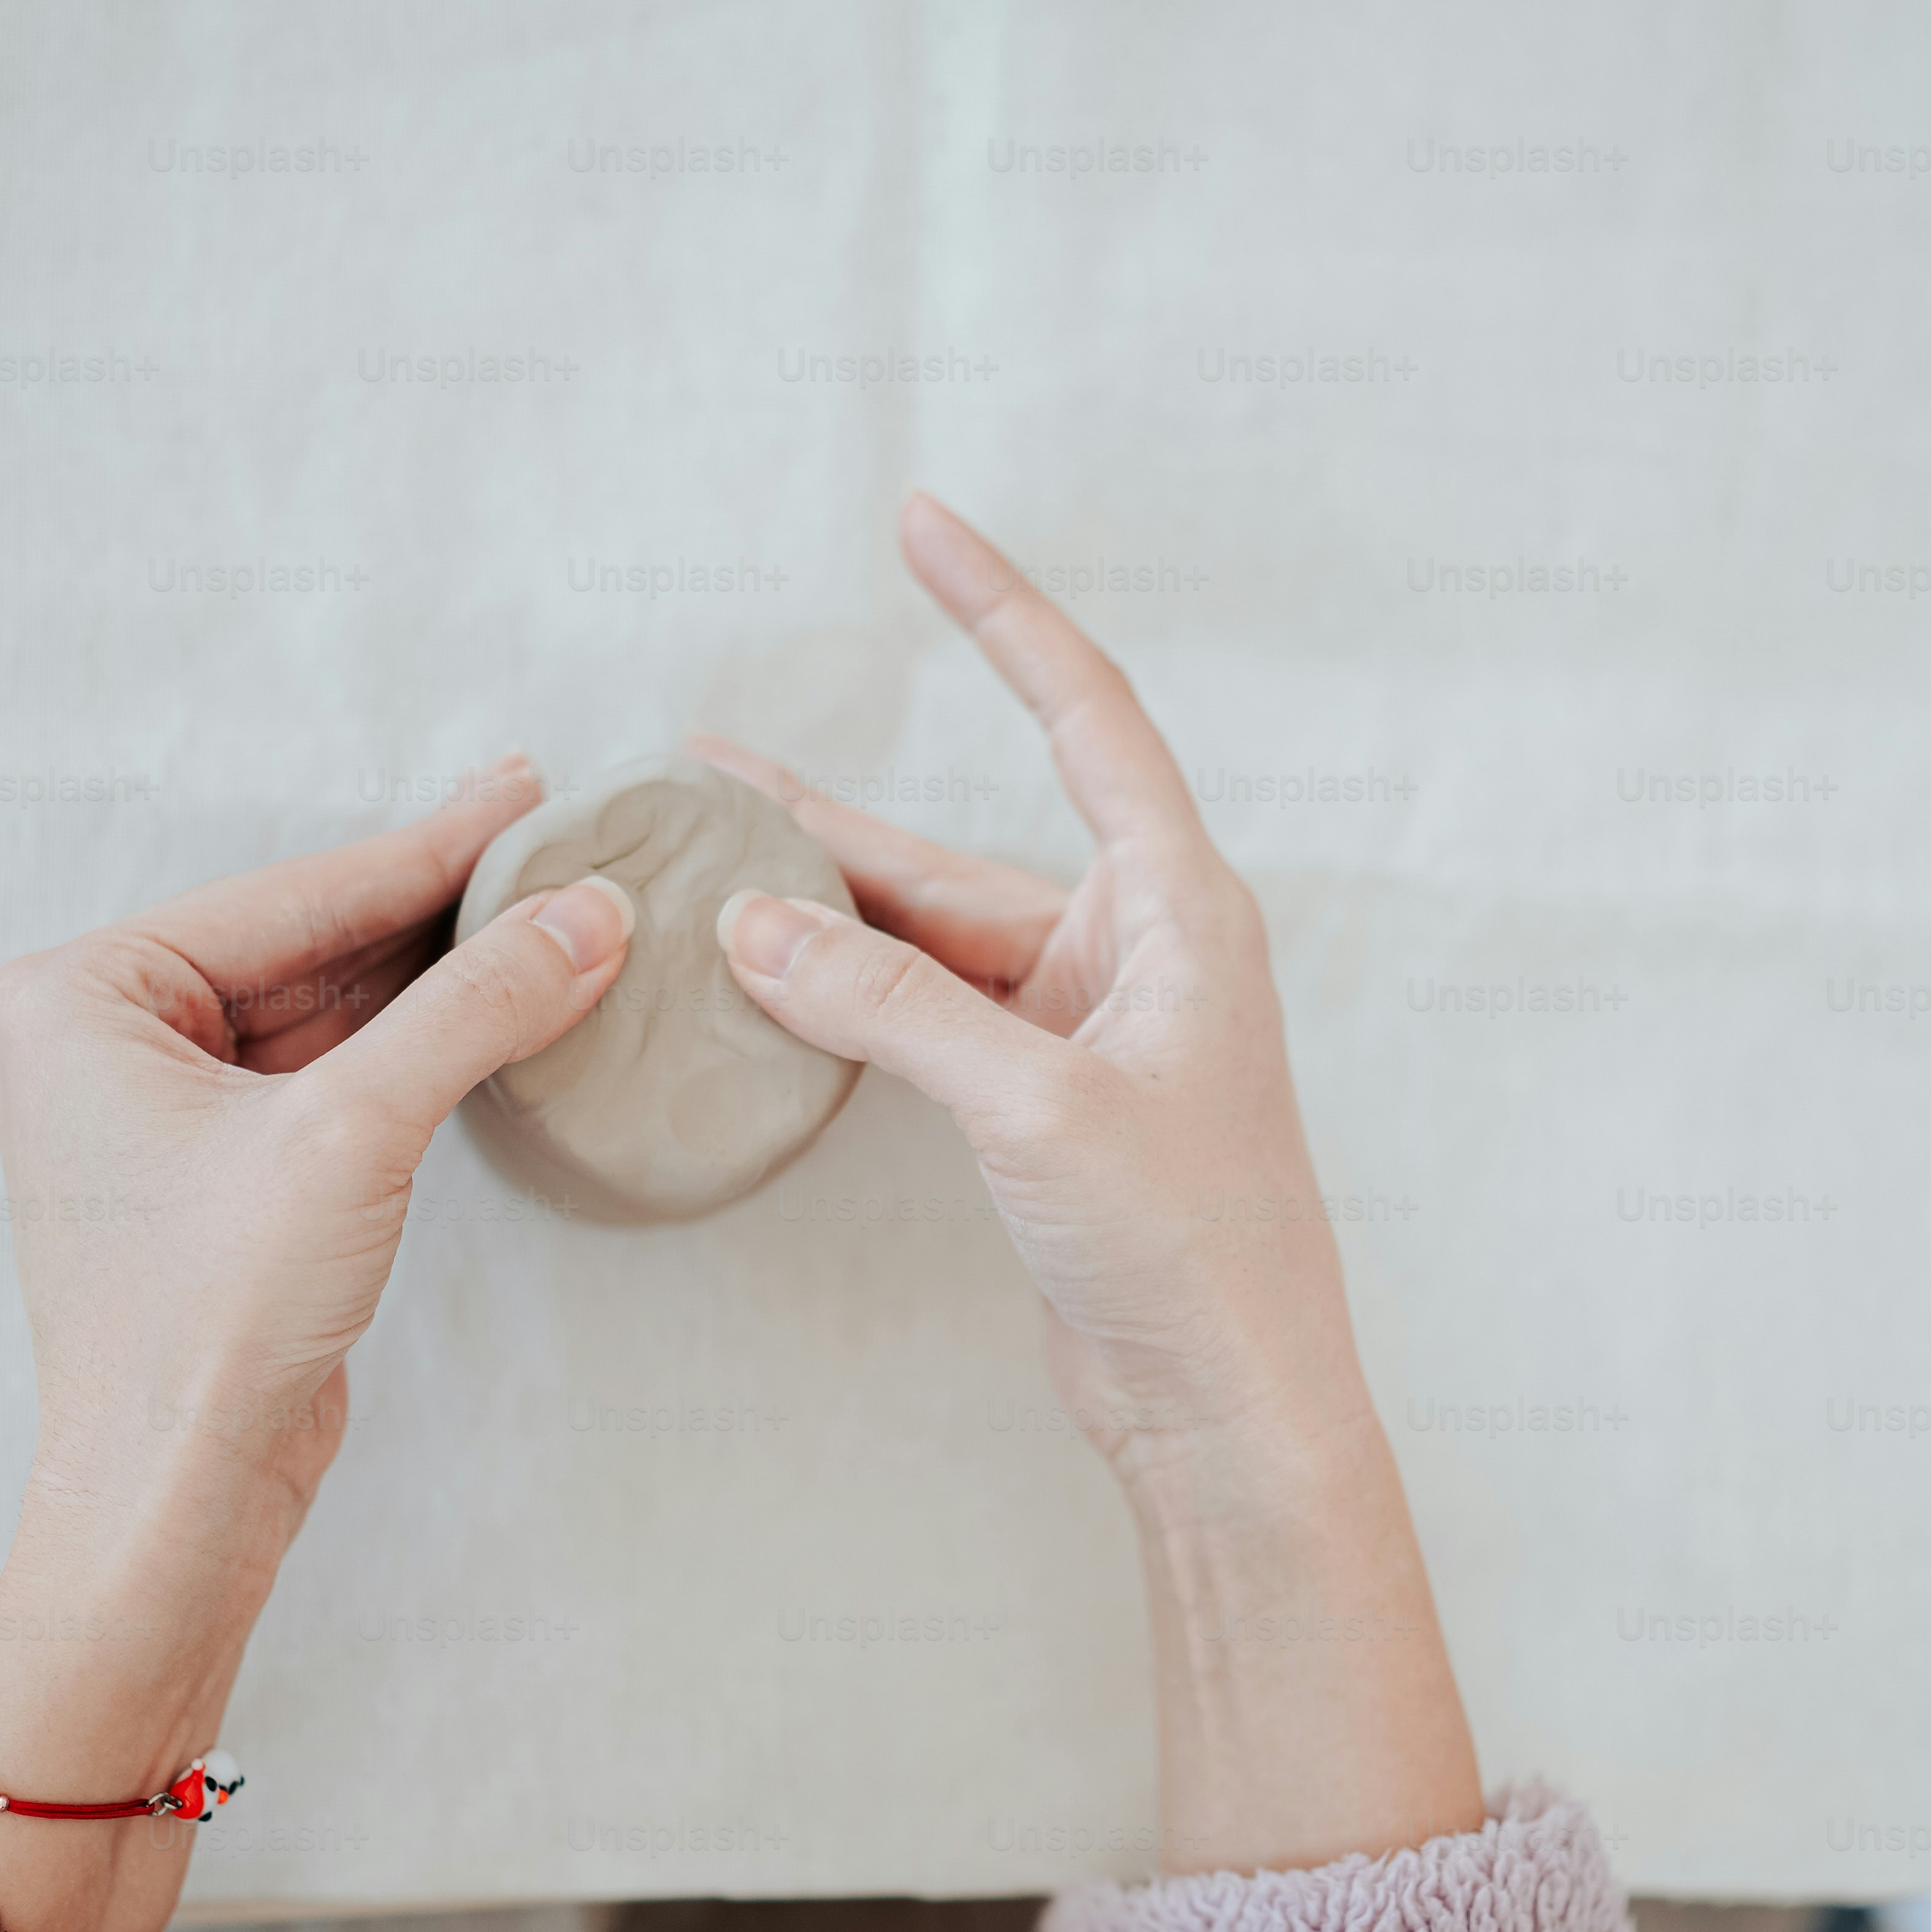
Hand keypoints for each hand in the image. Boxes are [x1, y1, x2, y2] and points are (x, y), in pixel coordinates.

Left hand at [0, 757, 632, 1788]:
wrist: (179, 1495)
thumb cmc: (208, 1320)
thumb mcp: (356, 1133)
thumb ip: (472, 1008)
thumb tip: (587, 915)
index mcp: (81, 996)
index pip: (291, 897)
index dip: (426, 849)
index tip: (525, 791)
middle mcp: (102, 1039)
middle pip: (308, 941)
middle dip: (437, 903)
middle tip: (552, 834)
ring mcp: (158, 1110)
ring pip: (327, 1007)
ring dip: (438, 974)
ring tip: (552, 912)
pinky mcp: (220, 1175)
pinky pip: (330, 1074)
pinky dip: (416, 1046)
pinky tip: (497, 1005)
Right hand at [697, 498, 1358, 1481]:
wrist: (1227, 1405)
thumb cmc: (1186, 1248)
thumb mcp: (1032, 1104)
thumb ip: (892, 1006)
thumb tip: (756, 924)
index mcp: (1178, 911)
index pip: (1083, 716)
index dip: (999, 616)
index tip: (924, 527)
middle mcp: (1140, 952)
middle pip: (968, 849)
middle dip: (836, 815)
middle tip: (703, 761)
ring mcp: (1092, 1032)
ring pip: (935, 941)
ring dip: (829, 907)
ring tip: (705, 857)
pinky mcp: (1050, 1106)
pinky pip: (934, 1017)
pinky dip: (852, 997)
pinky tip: (767, 979)